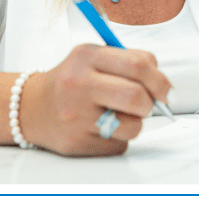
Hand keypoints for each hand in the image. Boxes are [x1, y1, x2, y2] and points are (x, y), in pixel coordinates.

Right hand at [20, 44, 171, 155]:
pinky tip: (101, 127)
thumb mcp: (94, 57)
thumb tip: (164, 88)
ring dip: (135, 123)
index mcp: (87, 56)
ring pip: (132, 126)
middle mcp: (79, 84)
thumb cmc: (73, 80)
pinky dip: (119, 137)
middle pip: (136, 96)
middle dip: (151, 104)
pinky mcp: (77, 141)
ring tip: (119, 115)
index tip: (165, 90)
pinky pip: (119, 144)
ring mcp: (77, 115)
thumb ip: (129, 63)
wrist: (32, 107)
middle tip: (147, 105)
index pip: (138, 65)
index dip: (160, 80)